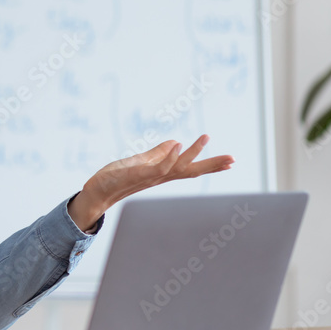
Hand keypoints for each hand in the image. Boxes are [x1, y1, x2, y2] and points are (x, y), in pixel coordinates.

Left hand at [68, 135, 234, 230]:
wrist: (97, 192)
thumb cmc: (118, 178)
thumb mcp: (140, 162)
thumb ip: (157, 153)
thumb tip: (175, 142)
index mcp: (163, 173)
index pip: (191, 168)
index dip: (210, 164)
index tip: (231, 161)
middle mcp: (160, 176)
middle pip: (191, 170)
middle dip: (212, 165)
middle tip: (233, 159)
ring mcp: (150, 176)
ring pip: (176, 166)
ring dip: (192, 152)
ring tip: (205, 137)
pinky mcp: (137, 175)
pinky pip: (156, 167)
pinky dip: (168, 156)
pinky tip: (178, 144)